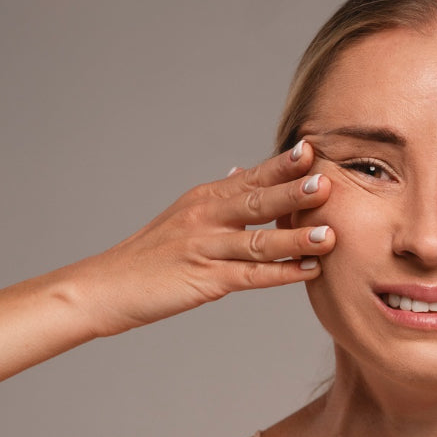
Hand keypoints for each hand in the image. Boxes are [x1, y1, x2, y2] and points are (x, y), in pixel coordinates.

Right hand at [70, 142, 336, 335]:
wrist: (106, 286)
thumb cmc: (150, 254)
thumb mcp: (183, 215)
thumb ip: (219, 196)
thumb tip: (242, 170)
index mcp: (205, 199)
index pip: (250, 177)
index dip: (281, 165)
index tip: (313, 150)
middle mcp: (205, 218)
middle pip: (256, 202)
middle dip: (293, 193)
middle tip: (327, 182)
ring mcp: (204, 248)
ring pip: (257, 242)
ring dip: (295, 239)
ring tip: (329, 235)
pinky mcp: (203, 279)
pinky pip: (249, 276)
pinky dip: (281, 274)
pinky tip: (307, 272)